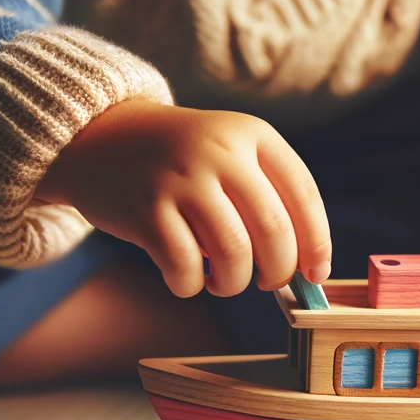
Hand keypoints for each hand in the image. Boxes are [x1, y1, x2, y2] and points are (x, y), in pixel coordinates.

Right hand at [35, 98, 331, 298]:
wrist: (102, 136)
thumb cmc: (183, 160)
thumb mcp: (232, 151)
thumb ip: (268, 196)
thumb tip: (303, 268)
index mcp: (253, 134)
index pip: (304, 195)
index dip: (316, 243)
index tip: (316, 274)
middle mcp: (221, 151)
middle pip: (274, 230)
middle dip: (279, 270)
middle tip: (269, 282)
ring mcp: (182, 179)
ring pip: (234, 253)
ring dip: (235, 282)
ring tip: (225, 281)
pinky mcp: (146, 209)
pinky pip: (185, 267)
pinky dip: (191, 284)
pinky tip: (187, 277)